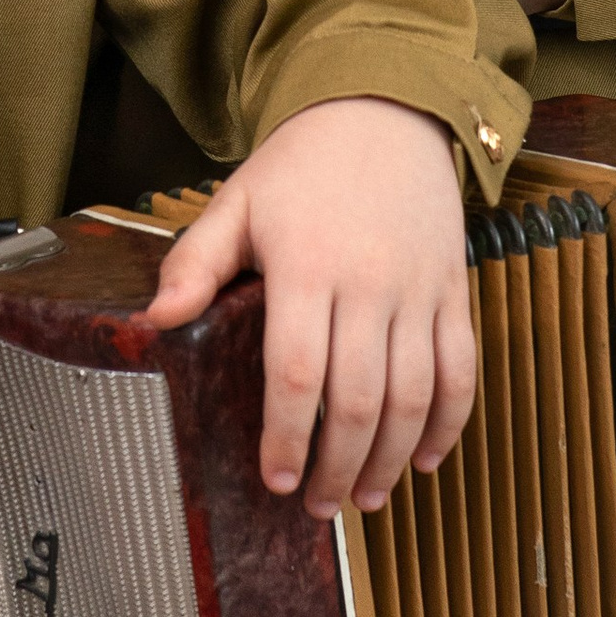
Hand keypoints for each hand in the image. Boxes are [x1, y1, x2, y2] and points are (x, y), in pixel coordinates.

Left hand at [144, 97, 474, 518]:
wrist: (384, 110)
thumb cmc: (301, 165)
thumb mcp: (236, 203)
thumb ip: (194, 264)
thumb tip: (153, 324)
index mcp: (305, 265)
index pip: (296, 372)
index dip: (287, 436)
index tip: (274, 479)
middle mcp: (367, 283)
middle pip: (359, 398)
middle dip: (337, 466)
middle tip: (315, 506)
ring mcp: (417, 289)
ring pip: (415, 395)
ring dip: (393, 459)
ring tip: (364, 497)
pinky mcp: (452, 290)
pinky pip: (462, 369)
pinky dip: (449, 423)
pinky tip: (427, 459)